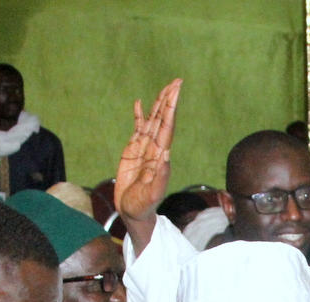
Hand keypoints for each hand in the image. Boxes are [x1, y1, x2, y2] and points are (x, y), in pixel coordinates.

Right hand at [115, 80, 181, 250]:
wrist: (133, 213)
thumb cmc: (142, 207)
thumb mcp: (150, 195)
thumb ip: (159, 178)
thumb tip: (166, 156)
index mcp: (160, 156)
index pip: (167, 127)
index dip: (171, 108)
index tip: (176, 92)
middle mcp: (154, 149)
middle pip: (162, 119)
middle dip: (169, 101)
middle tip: (176, 82)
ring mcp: (144, 149)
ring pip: (152, 121)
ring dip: (158, 104)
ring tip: (165, 87)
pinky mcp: (132, 151)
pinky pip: (137, 129)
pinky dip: (139, 116)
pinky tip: (139, 103)